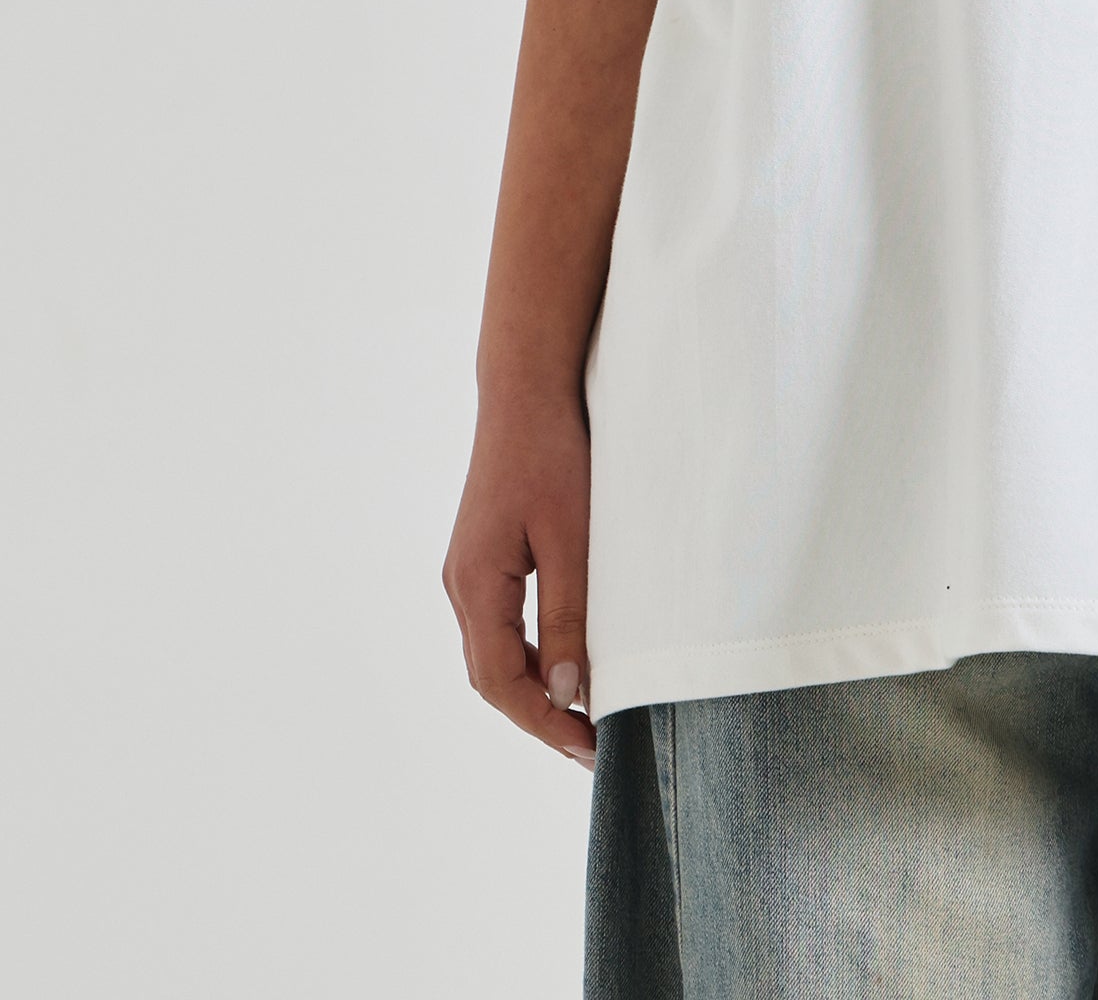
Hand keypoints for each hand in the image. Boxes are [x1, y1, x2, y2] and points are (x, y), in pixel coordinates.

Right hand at [442, 388, 597, 767]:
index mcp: (475, 586)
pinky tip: (566, 662)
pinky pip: (501, 626)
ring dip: (535, 689)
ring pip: (495, 654)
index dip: (544, 723)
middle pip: (492, 677)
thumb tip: (565, 691)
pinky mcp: (484, 558)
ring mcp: (468, 573)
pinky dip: (531, 654)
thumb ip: (568, 615)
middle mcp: (461, 586)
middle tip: (594, 745)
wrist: (526, 391)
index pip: (501, 683)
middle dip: (541, 716)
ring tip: (585, 716)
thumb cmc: (552, 456)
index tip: (590, 750)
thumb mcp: (571, 538)